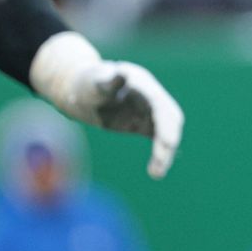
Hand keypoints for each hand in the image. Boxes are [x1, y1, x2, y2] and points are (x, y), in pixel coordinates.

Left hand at [32, 34, 183, 178]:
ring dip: (166, 152)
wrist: (81, 91)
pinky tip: (157, 170)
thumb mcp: (94, 82)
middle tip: (159, 166)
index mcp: (141, 83)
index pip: (160, 104)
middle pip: (170, 118)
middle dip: (169, 141)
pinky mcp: (144, 123)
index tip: (167, 144)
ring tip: (155, 174)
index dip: (166, 124)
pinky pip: (158, 138)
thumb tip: (122, 76)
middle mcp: (151, 97)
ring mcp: (149, 110)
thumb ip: (108, 82)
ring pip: (167, 130)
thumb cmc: (86, 84)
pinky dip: (160, 154)